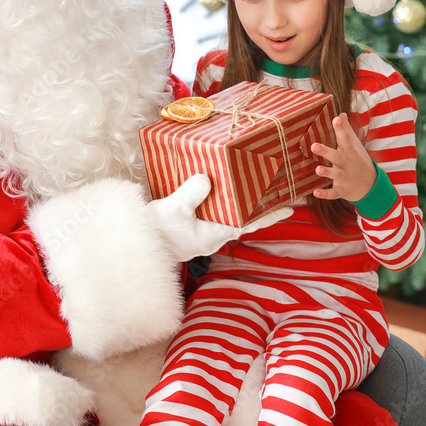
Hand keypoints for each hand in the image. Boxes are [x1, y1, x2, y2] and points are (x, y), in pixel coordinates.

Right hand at [149, 174, 293, 261]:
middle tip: (279, 192)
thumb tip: (206, 179)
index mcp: (215, 233)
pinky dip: (224, 202)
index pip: (250, 223)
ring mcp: (203, 232)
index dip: (270, 215)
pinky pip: (215, 213)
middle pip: (245, 219)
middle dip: (261, 206)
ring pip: (230, 216)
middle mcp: (214, 234)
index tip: (290, 208)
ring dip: (243, 204)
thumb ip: (191, 194)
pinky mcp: (193, 227)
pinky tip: (223, 191)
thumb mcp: (173, 210)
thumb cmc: (155, 233)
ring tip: (256, 188)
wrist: (135, 246)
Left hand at [310, 113, 375, 202]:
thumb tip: (341, 113)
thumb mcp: (356, 146)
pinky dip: (326, 194)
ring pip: (336, 174)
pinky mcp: (343, 190)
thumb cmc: (359, 161)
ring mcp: (346, 177)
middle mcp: (347, 163)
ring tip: (317, 169)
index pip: (345, 138)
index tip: (336, 118)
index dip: (341, 128)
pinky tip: (316, 193)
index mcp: (350, 151)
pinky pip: (334, 193)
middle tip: (314, 146)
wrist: (371, 186)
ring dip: (327, 172)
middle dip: (326, 151)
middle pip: (336, 156)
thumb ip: (347, 130)